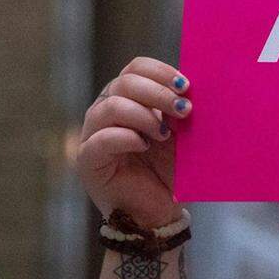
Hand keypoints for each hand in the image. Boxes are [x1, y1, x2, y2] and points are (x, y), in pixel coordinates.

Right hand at [77, 57, 192, 227]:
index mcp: (127, 97)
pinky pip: (100, 139)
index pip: (135, 68)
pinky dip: (126, 137)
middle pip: (124, 82)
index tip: (185, 85)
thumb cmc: (168, 169)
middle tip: (184, 109)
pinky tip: (144, 145)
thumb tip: (190, 87)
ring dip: (144, 115)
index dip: (160, 72)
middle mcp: (106, 110)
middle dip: (158, 92)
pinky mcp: (88, 160)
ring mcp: (93, 134)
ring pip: (111, 106)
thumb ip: (179, 109)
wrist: (159, 211)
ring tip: (164, 134)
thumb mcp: (179, 134)